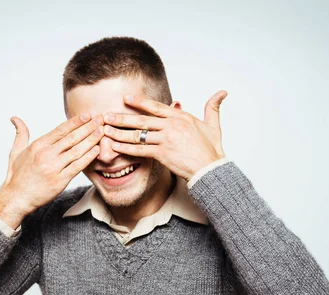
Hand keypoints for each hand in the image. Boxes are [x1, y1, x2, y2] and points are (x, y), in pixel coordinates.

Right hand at [0, 113, 103, 227]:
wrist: (17, 198)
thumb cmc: (17, 176)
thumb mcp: (15, 152)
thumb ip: (20, 134)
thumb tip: (15, 118)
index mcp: (38, 146)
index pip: (60, 130)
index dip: (75, 122)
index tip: (87, 115)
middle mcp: (46, 155)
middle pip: (71, 138)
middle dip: (87, 127)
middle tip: (100, 119)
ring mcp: (54, 168)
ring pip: (77, 150)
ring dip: (91, 140)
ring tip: (102, 131)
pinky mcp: (60, 180)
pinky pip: (77, 166)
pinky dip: (88, 157)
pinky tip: (97, 150)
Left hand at [102, 91, 227, 181]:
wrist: (210, 169)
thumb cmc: (211, 149)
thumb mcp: (213, 125)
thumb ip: (213, 107)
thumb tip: (222, 92)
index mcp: (180, 117)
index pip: (156, 107)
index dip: (139, 102)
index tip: (125, 98)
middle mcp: (171, 126)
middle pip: (141, 120)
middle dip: (122, 117)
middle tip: (106, 115)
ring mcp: (165, 140)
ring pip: (138, 135)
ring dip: (119, 133)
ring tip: (105, 131)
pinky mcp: (162, 154)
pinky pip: (140, 150)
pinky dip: (126, 148)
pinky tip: (115, 147)